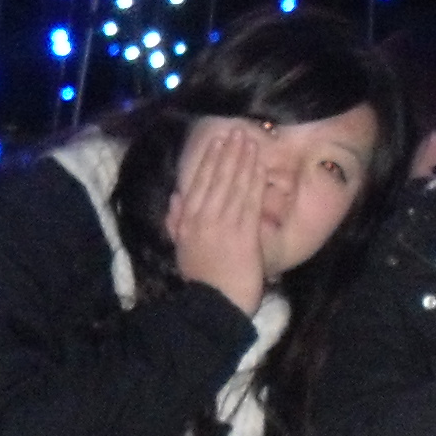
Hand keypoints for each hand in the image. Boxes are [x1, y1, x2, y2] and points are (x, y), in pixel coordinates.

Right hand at [167, 117, 266, 316]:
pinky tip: (260, 165)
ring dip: (242, 160)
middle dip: (228, 153)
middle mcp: (204, 217)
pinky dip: (254, 180)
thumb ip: (176, 222)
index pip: (200, 183)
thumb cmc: (201, 280)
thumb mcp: (181, 249)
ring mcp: (224, 224)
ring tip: (250, 140)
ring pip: (234, 185)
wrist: (213, 304)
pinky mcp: (244, 234)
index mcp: (187, 221)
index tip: (217, 141)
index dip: (210, 160)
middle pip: (217, 178)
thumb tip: (176, 197)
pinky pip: (250, 201)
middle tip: (237, 131)